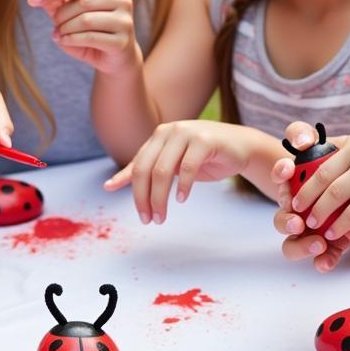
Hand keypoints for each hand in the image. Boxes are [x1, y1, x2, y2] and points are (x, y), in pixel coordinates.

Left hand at [28, 0, 140, 74]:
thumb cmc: (90, 32)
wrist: (114, 60)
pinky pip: (90, 37)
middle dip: (58, 4)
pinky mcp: (122, 41)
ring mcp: (124, 20)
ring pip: (85, 18)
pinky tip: (63, 40)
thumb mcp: (69, 13)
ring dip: (64, 26)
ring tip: (58, 32)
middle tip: (47, 15)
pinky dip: (71, 39)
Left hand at [104, 121, 254, 223]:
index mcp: (158, 135)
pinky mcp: (205, 140)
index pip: (138, 166)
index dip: (134, 192)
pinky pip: (188, 167)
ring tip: (162, 216)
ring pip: (164, 170)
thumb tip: (108, 186)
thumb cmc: (204, 157)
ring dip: (160, 197)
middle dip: (145, 198)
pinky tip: (182, 200)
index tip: (140, 214)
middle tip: (150, 220)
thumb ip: (144, 171)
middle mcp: (170, 130)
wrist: (241, 146)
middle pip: (147, 169)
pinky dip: (183, 186)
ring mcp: (187, 133)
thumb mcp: (172, 164)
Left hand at [272, 121, 349, 269]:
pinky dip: (339, 226)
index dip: (302, 174)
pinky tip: (334, 235)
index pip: (318, 157)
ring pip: (333, 196)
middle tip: (295, 211)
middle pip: (320, 177)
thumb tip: (319, 173)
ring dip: (319, 214)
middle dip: (305, 197)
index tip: (292, 189)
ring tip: (311, 226)